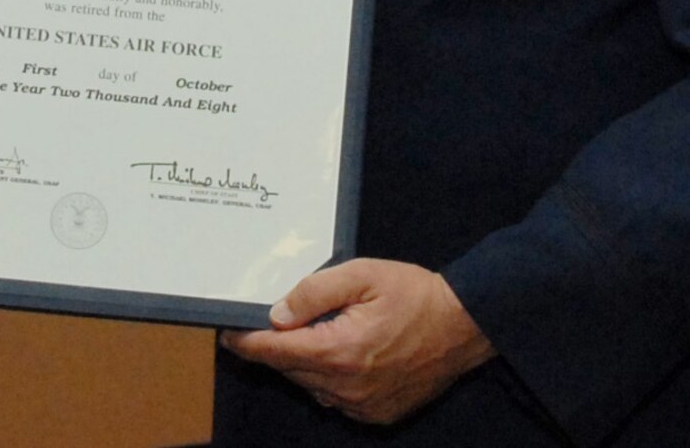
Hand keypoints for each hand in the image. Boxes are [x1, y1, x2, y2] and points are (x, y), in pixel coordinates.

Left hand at [219, 258, 492, 424]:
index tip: (226, 333)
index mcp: (340, 351)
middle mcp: (348, 387)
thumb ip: (314, 291)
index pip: (277, 352)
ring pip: (311, 385)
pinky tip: (335, 353)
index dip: (247, 343)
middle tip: (265, 323)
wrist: (463, 326)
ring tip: (305, 333)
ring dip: (301, 362)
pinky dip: (326, 378)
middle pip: (290, 370)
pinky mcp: (377, 414)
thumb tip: (277, 313)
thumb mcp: (361, 275)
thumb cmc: (413, 294)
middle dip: (273, 348)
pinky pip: (335, 398)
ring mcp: (363, 406)